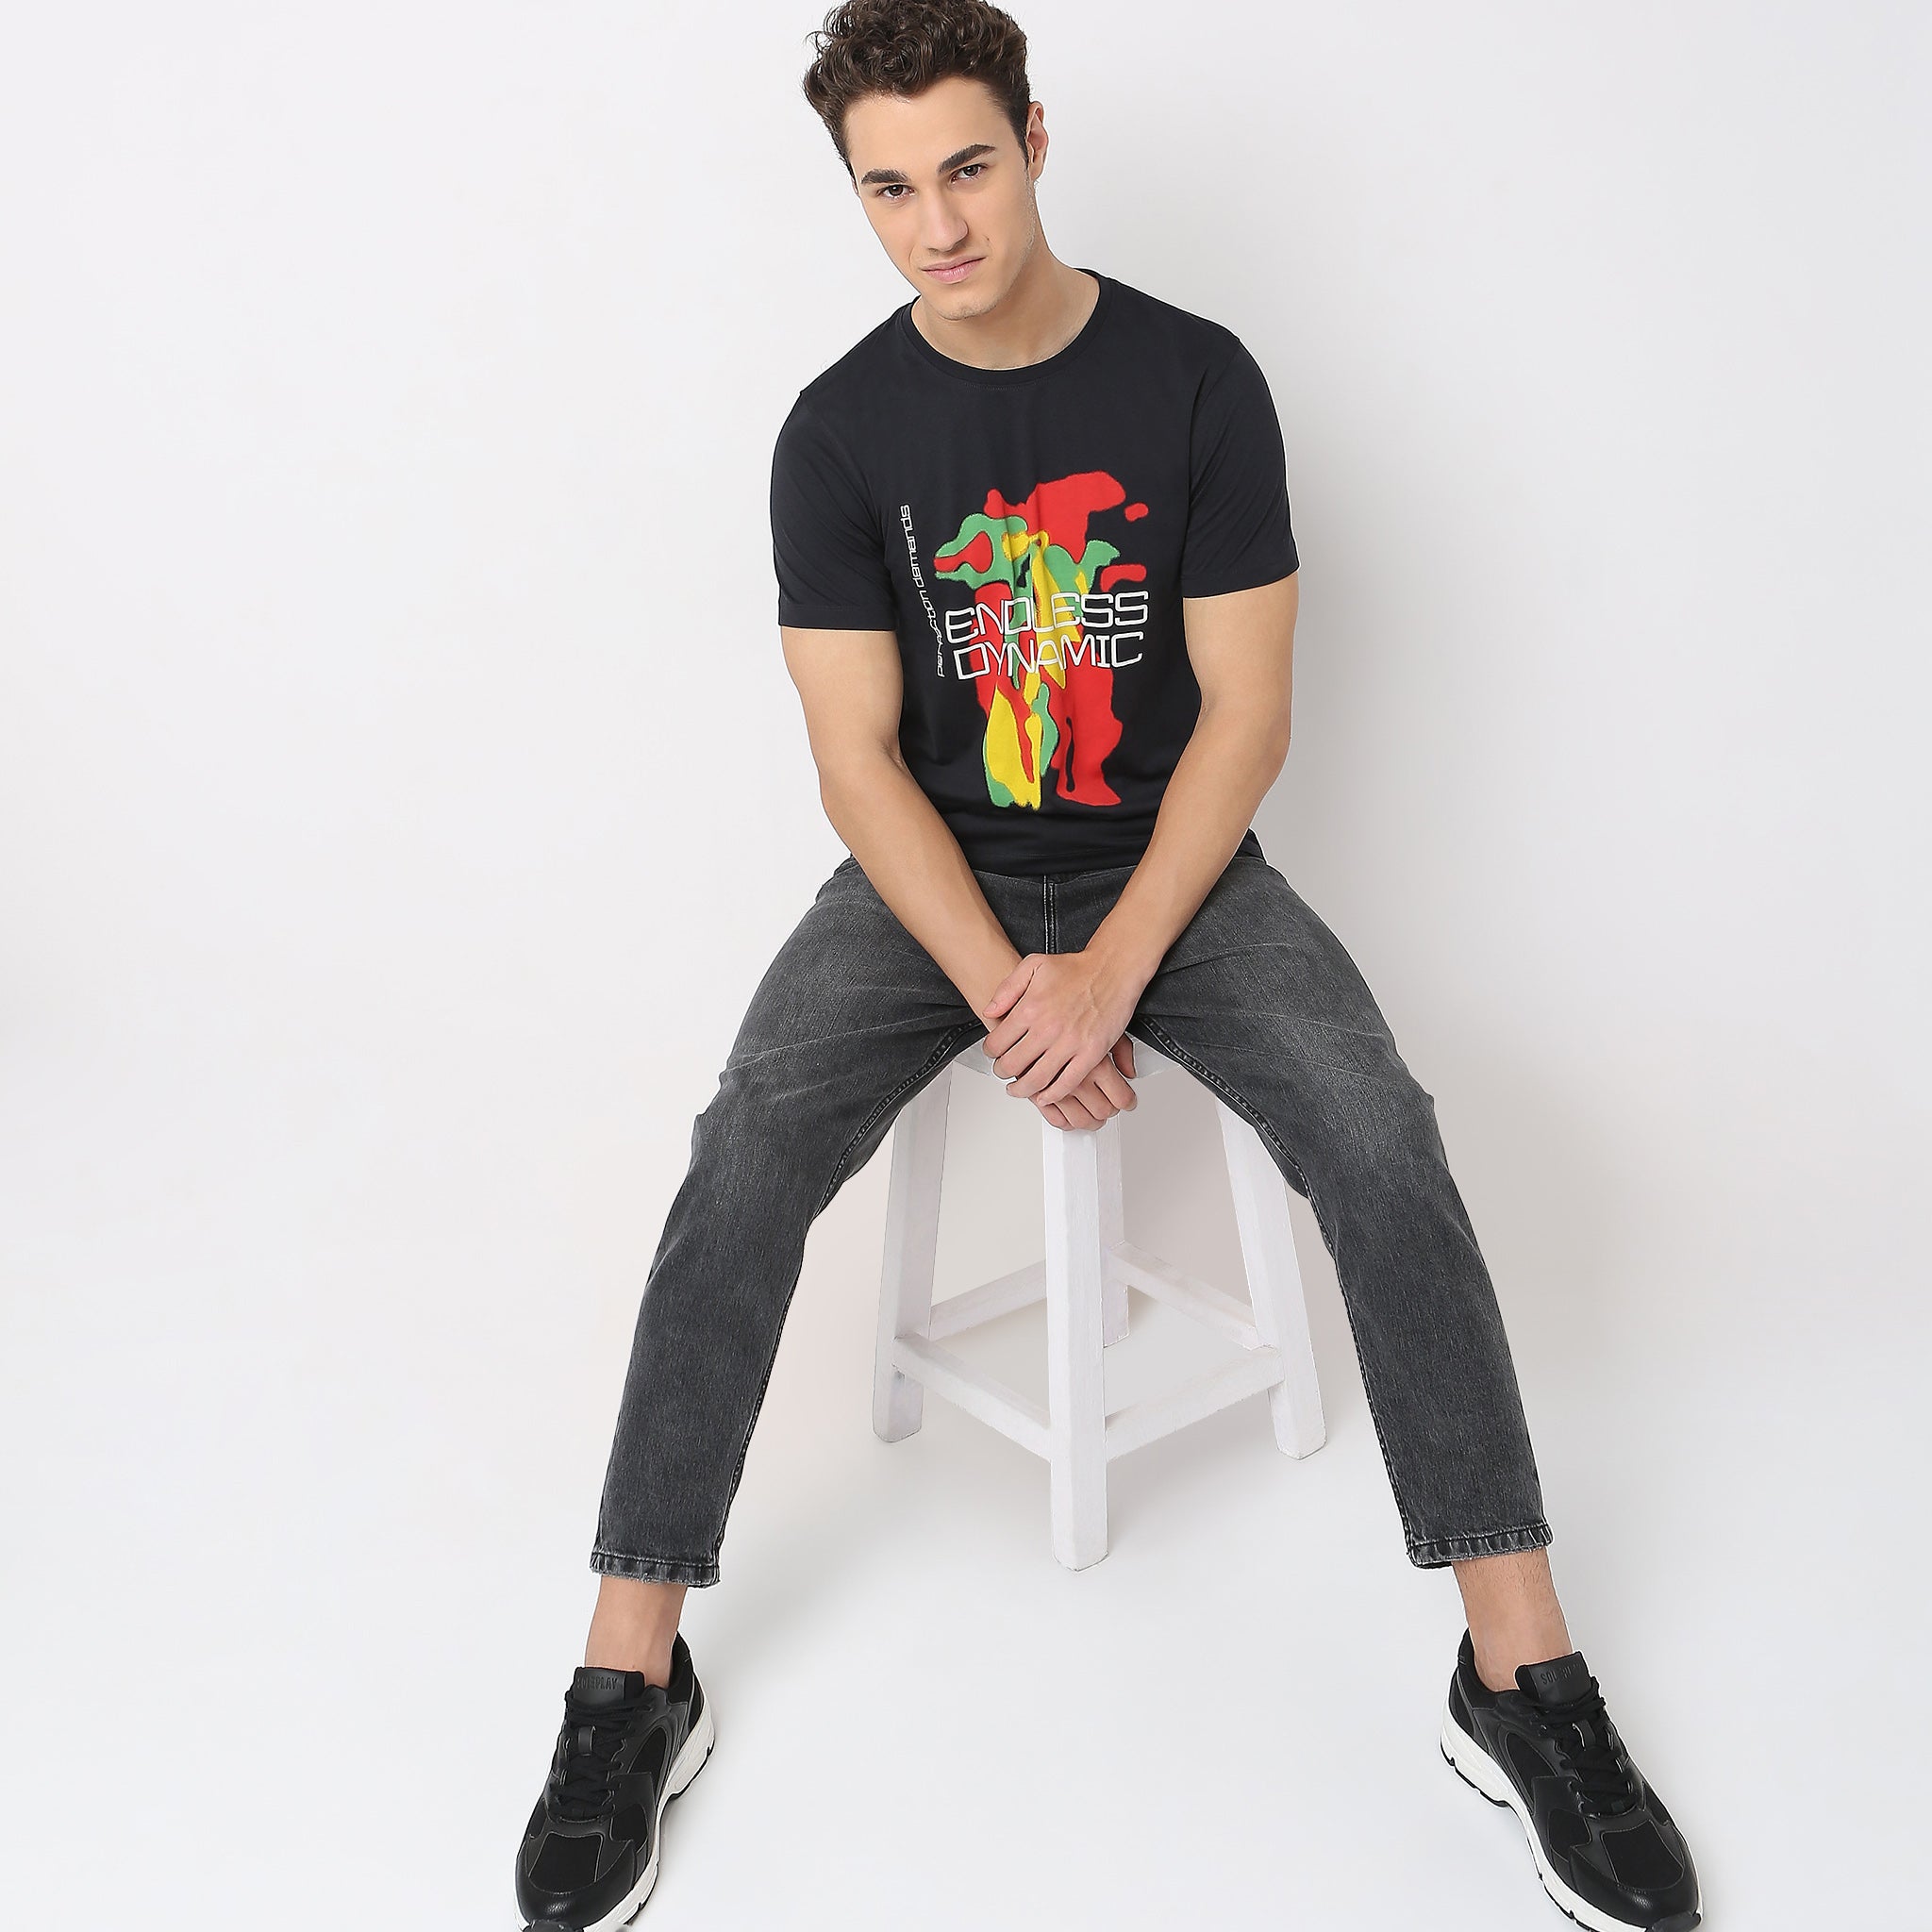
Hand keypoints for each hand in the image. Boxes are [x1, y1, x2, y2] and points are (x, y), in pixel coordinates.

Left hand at [978, 949, 1146, 1130]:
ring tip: (1018, 1088)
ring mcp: (1070, 1043)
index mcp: (1030, 1008)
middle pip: (1013, 1065)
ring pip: (1036, 1079)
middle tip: (1003, 1072)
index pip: (997, 1042)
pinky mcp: (1091, 1053)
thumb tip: (990, 1012)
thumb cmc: (1077, 968)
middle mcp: (1048, 1028)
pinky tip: (1045, 1096)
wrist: (1112, 969)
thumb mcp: (1033, 965)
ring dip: (1022, 1089)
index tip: (993, 1053)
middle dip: (1002, 1072)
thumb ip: (1007, 989)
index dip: (990, 1052)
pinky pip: (1067, 1083)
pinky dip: (1052, 1095)